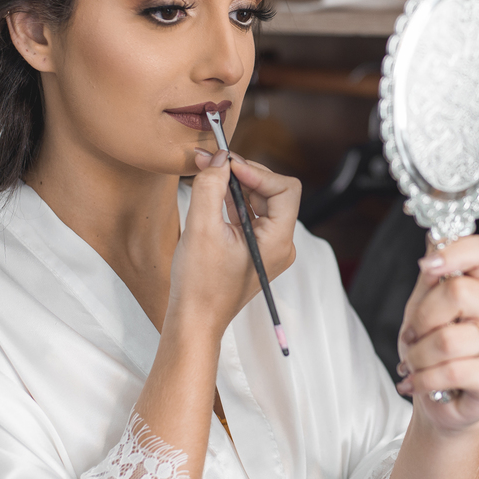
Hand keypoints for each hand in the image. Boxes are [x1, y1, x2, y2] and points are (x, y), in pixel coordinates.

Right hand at [166, 150, 300, 338]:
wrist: (194, 320)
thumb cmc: (199, 284)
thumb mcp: (201, 228)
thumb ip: (211, 187)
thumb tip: (220, 158)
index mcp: (278, 241)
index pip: (285, 188)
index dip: (257, 170)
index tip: (228, 164)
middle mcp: (280, 244)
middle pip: (273, 191)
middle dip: (244, 174)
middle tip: (213, 162)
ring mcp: (269, 248)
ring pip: (260, 201)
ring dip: (236, 185)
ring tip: (209, 174)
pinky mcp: (255, 249)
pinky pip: (250, 215)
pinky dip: (232, 201)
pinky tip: (211, 194)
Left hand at [395, 235, 478, 433]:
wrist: (434, 400)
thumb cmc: (430, 351)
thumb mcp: (422, 308)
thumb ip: (431, 278)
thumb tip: (433, 239)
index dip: (455, 252)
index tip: (428, 267)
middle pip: (459, 292)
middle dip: (421, 318)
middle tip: (411, 337)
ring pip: (449, 338)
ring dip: (417, 356)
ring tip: (413, 365)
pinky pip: (453, 370)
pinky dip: (424, 379)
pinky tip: (416, 383)